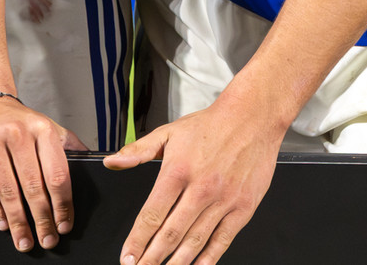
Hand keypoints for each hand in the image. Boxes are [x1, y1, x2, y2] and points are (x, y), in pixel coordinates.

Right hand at [0, 94, 86, 252]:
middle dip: (43, 218)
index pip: (58, 173)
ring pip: (9, 191)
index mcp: (44, 130)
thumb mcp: (47, 126)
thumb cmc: (17, 119)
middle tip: (47, 239)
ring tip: (25, 240)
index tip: (65, 223)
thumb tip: (94, 162)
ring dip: (18, 221)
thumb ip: (68, 145)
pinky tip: (3, 223)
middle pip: (34, 187)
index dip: (63, 203)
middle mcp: (19, 135)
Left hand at [103, 94, 287, 264]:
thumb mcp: (170, 132)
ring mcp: (224, 199)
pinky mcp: (244, 205)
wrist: (255, 116)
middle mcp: (201, 189)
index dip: (136, 241)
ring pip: (195, 240)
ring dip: (176, 262)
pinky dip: (209, 257)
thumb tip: (112, 162)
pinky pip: (223, 239)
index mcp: (178, 171)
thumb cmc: (212, 124)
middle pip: (170, 234)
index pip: (151, 216)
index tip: (127, 257)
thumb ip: (139, 150)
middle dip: (151, 258)